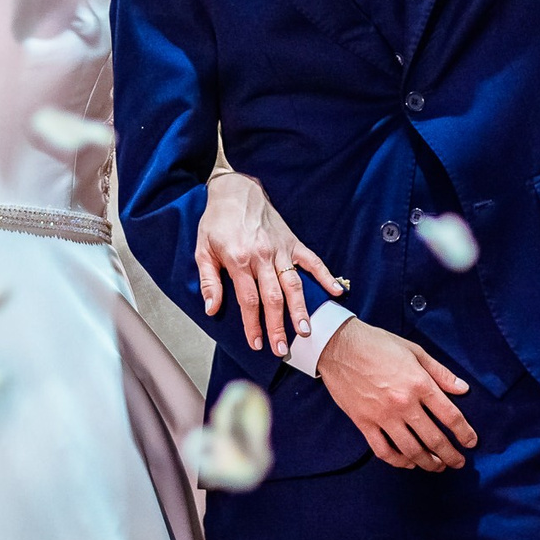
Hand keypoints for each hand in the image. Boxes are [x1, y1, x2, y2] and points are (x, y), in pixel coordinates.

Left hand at [194, 171, 345, 357]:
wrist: (235, 190)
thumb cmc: (217, 222)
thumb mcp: (202, 250)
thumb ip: (209, 282)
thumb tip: (212, 310)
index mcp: (239, 260)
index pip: (249, 300)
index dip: (253, 324)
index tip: (257, 343)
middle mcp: (262, 257)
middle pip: (273, 298)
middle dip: (278, 326)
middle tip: (282, 349)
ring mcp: (280, 249)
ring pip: (293, 284)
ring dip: (300, 309)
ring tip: (306, 331)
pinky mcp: (292, 242)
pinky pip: (311, 261)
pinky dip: (325, 276)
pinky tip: (336, 291)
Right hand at [317, 320, 475, 471]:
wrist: (338, 346)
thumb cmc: (377, 343)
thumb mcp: (414, 351)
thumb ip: (440, 372)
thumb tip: (463, 389)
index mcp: (419, 383)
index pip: (450, 416)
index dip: (465, 433)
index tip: (472, 442)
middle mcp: (403, 403)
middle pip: (434, 439)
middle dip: (451, 455)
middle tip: (458, 462)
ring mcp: (383, 416)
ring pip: (411, 450)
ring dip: (428, 463)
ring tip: (438, 467)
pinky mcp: (364, 423)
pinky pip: (383, 450)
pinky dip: (398, 461)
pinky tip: (408, 462)